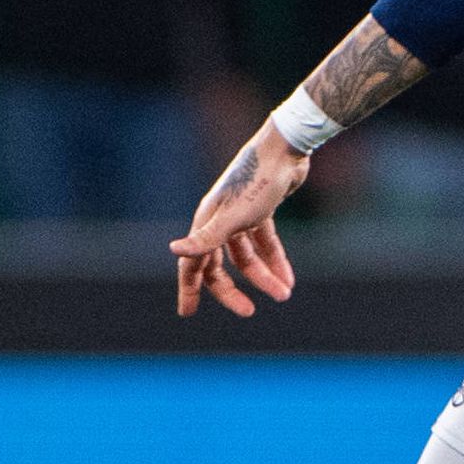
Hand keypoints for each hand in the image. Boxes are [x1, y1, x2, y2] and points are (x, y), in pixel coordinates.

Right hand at [171, 125, 305, 316]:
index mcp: (207, 223)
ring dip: (264, 276)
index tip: (187, 312)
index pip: (193, 264)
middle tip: (249, 312)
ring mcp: (241, 215)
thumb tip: (174, 250)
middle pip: (220, 265)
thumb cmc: (257, 182)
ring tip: (284, 294)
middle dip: (232, 290)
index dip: (189, 289)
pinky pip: (266, 243)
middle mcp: (219, 220)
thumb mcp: (233, 216)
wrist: (286, 151)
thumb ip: (206, 238)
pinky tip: (288, 278)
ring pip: (247, 256)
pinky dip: (276, 260)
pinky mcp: (262, 210)